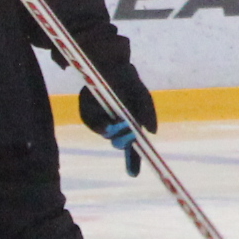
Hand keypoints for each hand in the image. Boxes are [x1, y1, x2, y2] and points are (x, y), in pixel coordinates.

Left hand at [76, 59, 156, 176]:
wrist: (108, 63)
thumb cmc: (128, 80)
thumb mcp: (142, 94)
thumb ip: (149, 111)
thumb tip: (152, 132)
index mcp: (132, 124)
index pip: (134, 147)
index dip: (134, 162)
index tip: (133, 175)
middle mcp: (116, 125)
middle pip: (117, 142)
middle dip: (120, 139)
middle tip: (122, 129)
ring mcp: (101, 119)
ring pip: (102, 131)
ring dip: (106, 124)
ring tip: (110, 110)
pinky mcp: (87, 112)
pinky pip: (88, 120)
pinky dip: (93, 115)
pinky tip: (96, 101)